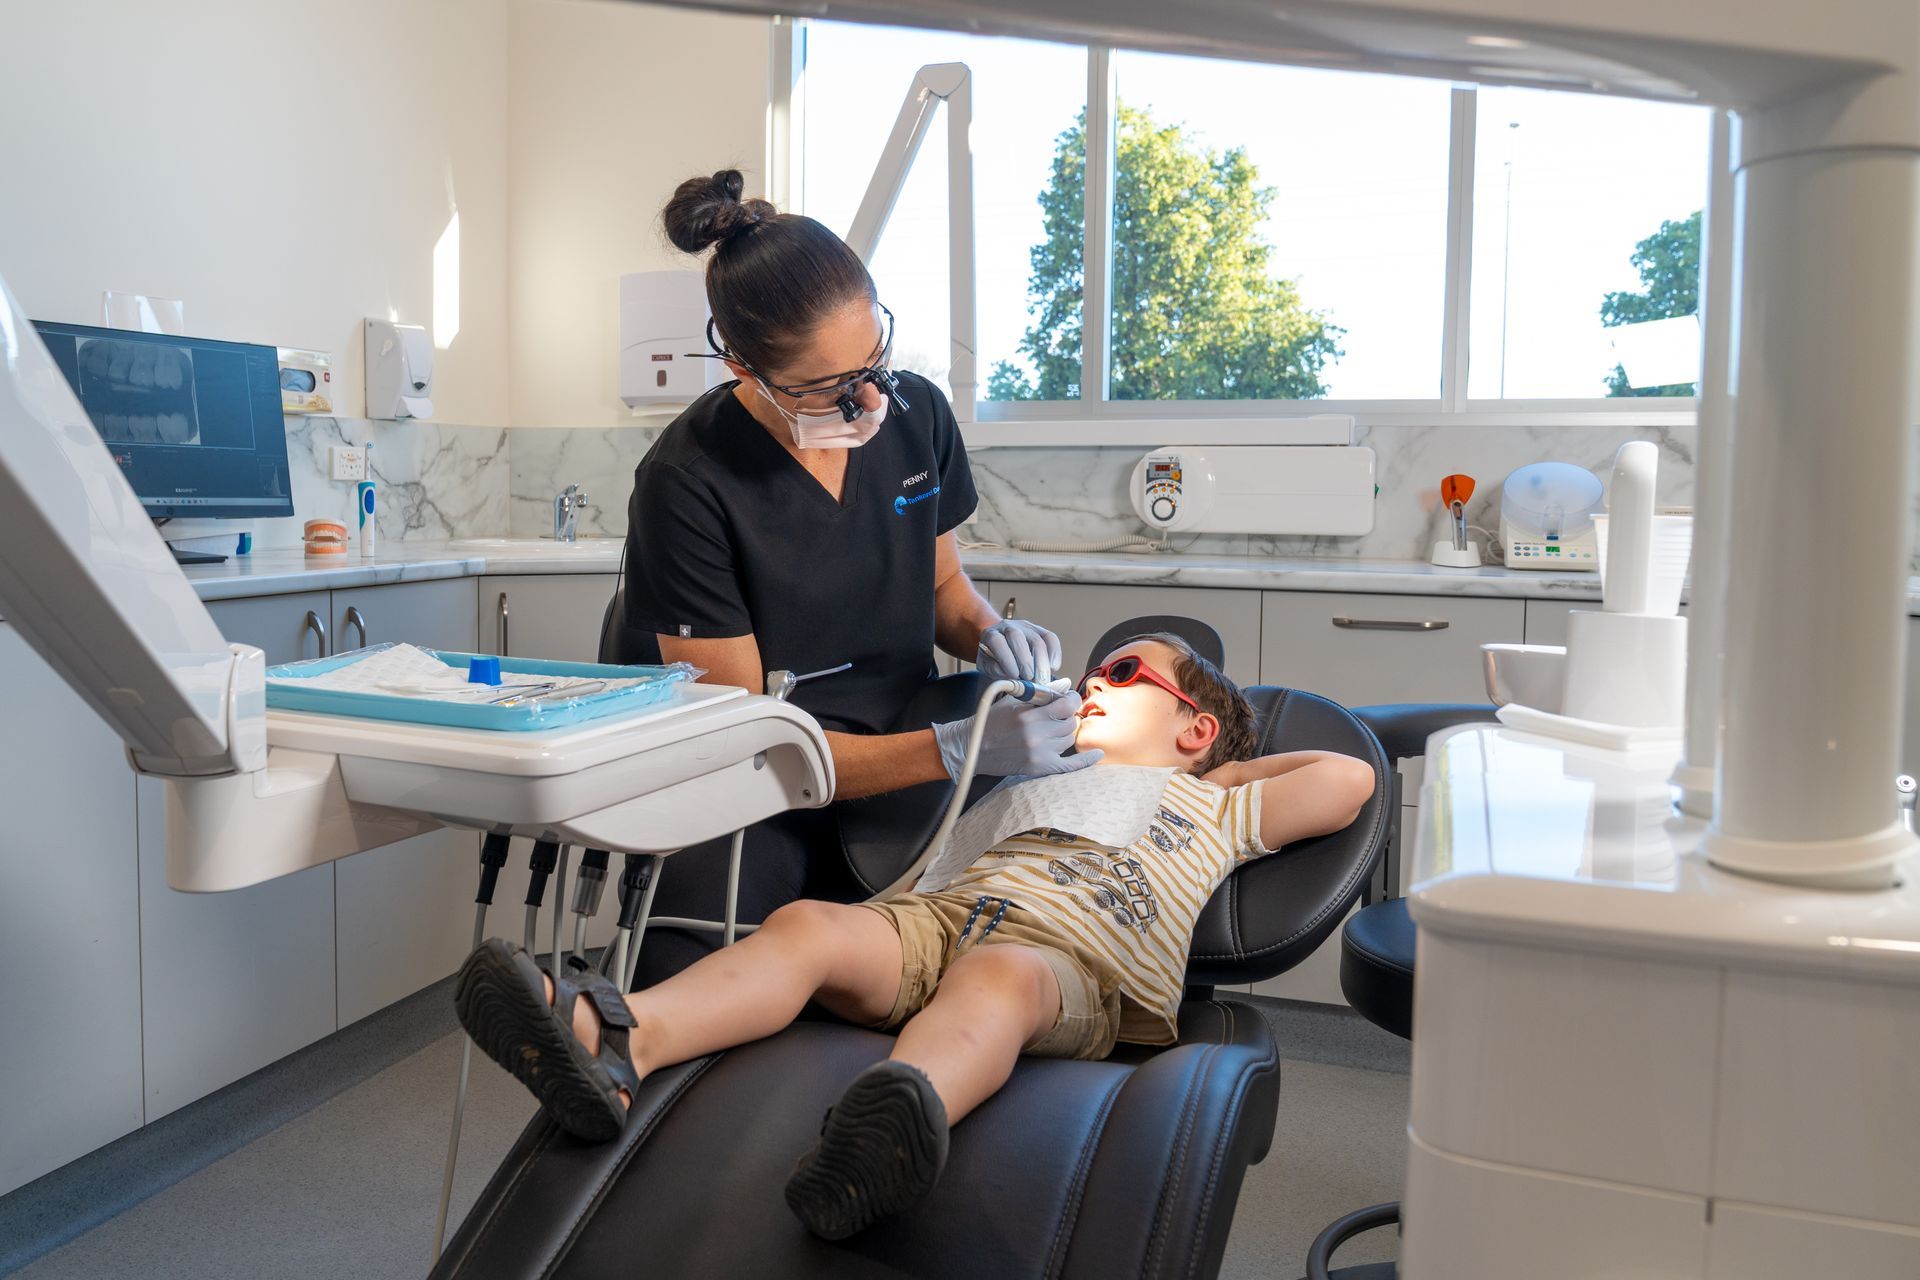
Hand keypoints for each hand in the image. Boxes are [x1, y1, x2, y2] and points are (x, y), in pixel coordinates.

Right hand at [933, 687, 1103, 779]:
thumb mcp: (1013, 699)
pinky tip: (1097, 755)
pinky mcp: (1039, 768)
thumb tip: (1066, 683)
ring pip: (1069, 740)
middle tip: (1056, 715)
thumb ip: (1041, 692)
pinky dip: (1086, 761)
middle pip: (1070, 723)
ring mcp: (1039, 753)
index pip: (1067, 704)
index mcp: (1029, 715)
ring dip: (1065, 733)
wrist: (971, 747)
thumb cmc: (990, 720)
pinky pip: (1069, 765)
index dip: (1070, 699)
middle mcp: (1036, 735)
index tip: (1066, 698)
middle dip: (1066, 716)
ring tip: (1052, 729)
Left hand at [976, 619, 1062, 682]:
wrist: (1003, 648)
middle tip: (1031, 679)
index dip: (1006, 658)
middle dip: (1026, 661)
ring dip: (1041, 661)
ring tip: (1042, 679)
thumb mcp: (987, 667)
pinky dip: (1054, 653)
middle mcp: (1008, 627)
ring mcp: (1026, 627)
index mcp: (990, 634)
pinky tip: (1053, 667)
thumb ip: (994, 669)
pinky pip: (1051, 638)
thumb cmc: (994, 660)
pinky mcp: (1040, 630)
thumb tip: (1009, 674)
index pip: (997, 641)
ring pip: (1036, 639)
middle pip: (1017, 637)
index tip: (1014, 675)